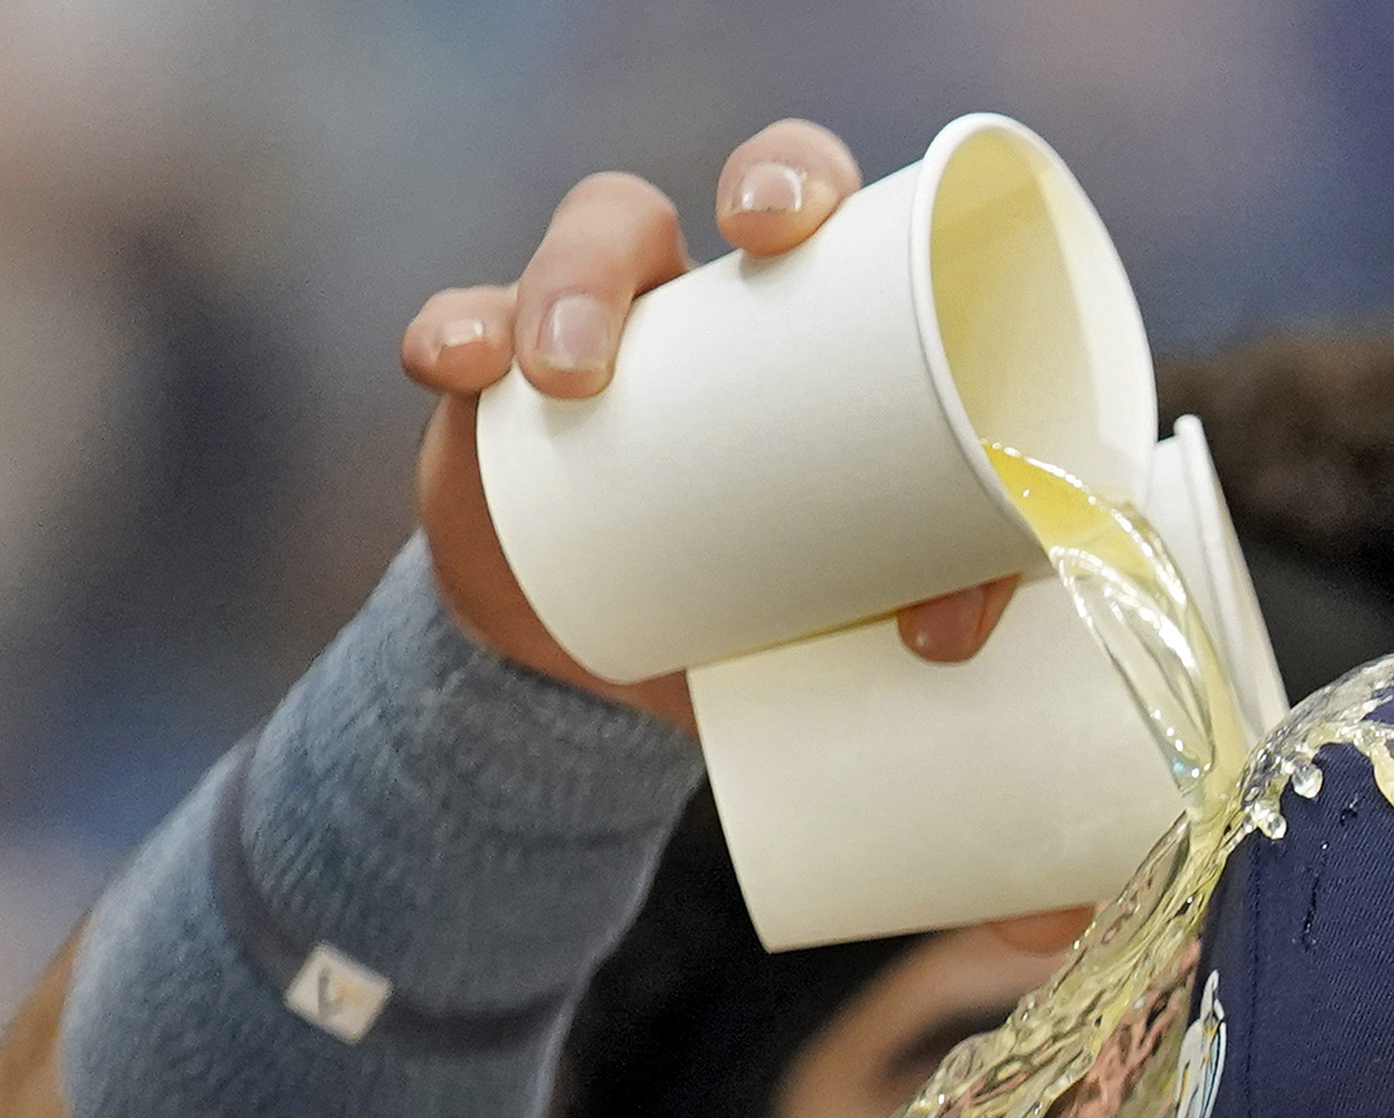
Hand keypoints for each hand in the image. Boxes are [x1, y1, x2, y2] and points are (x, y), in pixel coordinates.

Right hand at [398, 120, 1016, 729]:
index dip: (785, 175)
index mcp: (781, 304)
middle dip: (629, 240)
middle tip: (610, 328)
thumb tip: (941, 632)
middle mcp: (669, 302)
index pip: (784, 188)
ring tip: (561, 376)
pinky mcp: (494, 404)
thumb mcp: (875, 582)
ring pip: (553, 268)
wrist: (647, 666)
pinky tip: (456, 365)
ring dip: (556, 294)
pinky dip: (452, 335)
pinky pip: (458, 334)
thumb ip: (941, 589)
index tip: (778, 225)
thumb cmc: (786, 586)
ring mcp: (572, 342)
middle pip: (632, 217)